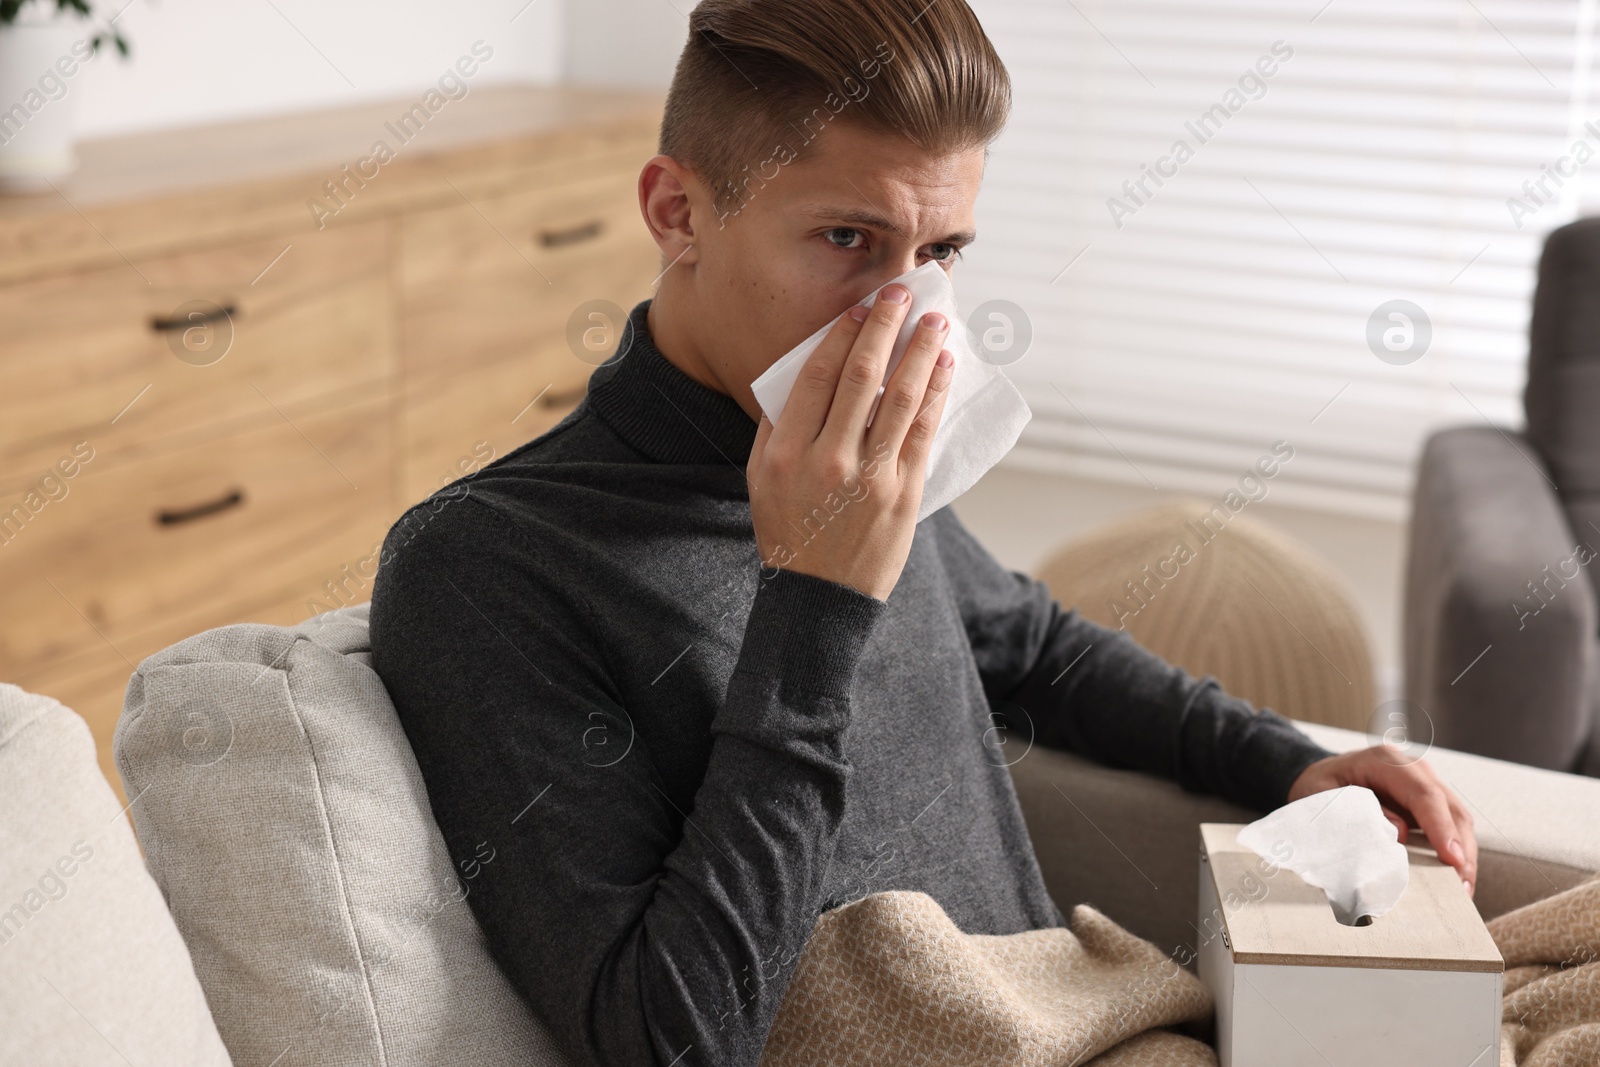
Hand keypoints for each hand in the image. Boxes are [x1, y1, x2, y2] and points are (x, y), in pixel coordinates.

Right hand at [748, 284, 954, 600]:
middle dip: (885, 327)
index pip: (818, 376)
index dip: (843, 334)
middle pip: (861, 377)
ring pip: (901, 399)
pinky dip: (936, 394)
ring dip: (921, 352)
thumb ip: (778, 425)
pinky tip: (944, 367)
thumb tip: (809, 367)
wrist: (819, 596)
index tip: (861, 307)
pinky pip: (924, 432)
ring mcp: (871, 478)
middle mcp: (828, 461)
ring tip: (936, 321)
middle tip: (902, 294)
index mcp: (787, 452)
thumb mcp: (762, 476)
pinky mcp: (905, 494)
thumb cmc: (788, 529)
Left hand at [1287, 746, 1477, 897]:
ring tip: (1464, 891)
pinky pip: (1451, 826)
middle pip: (1449, 806)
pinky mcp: (1429, 804)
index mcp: (1385, 761)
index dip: (1440, 827)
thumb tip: (1399, 833)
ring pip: (1458, 818)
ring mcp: (1425, 784)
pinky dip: (1456, 852)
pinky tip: (1456, 878)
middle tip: (1463, 887)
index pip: (1424, 794)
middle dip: (1461, 848)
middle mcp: (1413, 770)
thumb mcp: (1323, 796)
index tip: (1452, 858)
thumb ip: (1356, 813)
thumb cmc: (1319, 787)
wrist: (1322, 776)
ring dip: (1464, 854)